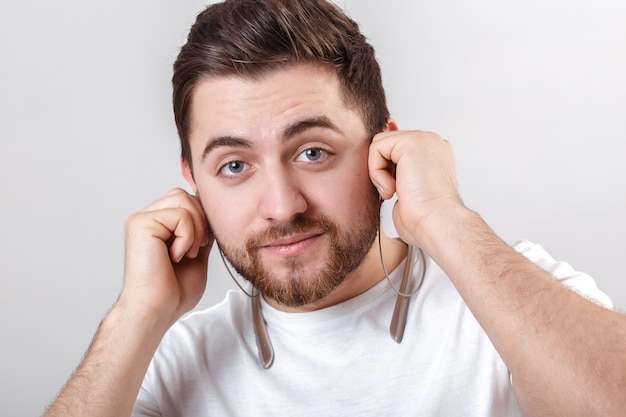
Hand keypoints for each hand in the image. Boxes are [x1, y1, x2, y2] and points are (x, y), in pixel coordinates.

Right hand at [119, 188, 212, 324]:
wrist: (157, 310)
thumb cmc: (173, 291)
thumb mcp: (197, 253)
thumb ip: (201, 230)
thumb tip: (212, 211)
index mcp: (159, 224)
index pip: (187, 201)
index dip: (202, 219)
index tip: (202, 245)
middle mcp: (147, 218)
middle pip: (185, 195)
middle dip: (201, 220)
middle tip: (197, 248)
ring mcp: (141, 219)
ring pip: (183, 199)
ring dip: (195, 228)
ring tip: (187, 252)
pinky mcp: (140, 224)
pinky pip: (179, 215)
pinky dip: (186, 236)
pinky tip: (176, 256)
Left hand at [369, 130, 463, 247]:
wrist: (437, 222)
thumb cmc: (425, 217)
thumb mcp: (407, 190)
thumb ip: (396, 172)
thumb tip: (382, 165)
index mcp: (433, 152)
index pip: (395, 147)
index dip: (386, 168)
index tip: (396, 190)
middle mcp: (431, 142)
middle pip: (385, 143)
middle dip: (382, 170)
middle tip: (396, 192)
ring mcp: (423, 139)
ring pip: (379, 145)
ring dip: (379, 172)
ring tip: (395, 191)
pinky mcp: (411, 141)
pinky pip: (376, 148)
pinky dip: (376, 171)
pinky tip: (393, 187)